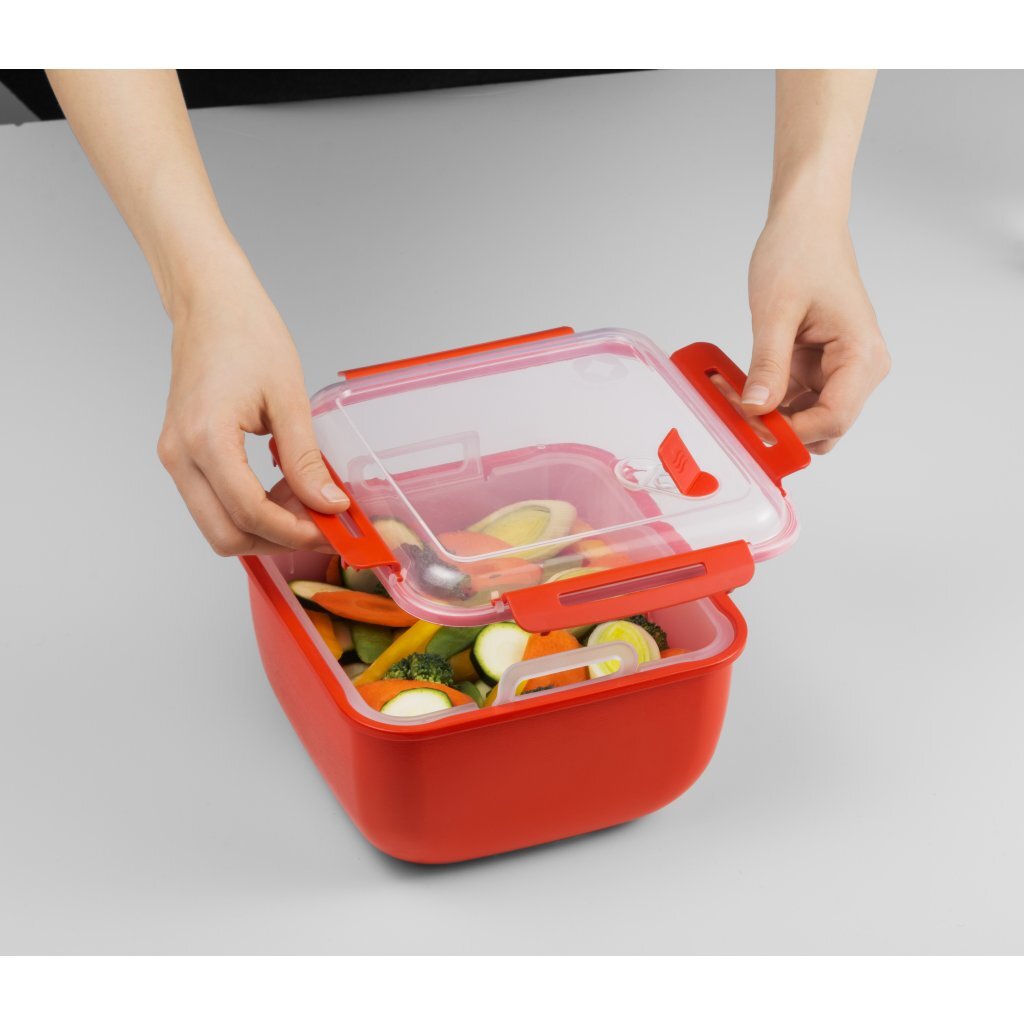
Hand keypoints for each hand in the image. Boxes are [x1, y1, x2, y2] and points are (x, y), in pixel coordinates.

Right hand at [156, 267, 348, 554]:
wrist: (210, 303)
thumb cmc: (246, 334)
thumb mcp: (289, 399)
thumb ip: (306, 460)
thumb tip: (328, 504)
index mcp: (206, 438)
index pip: (249, 512)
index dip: (294, 531)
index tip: (330, 529)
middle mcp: (180, 454)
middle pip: (225, 535)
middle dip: (276, 540)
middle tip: (320, 525)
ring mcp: (176, 456)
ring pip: (218, 524)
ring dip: (264, 527)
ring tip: (305, 504)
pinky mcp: (182, 454)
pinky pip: (214, 501)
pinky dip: (249, 509)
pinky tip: (283, 490)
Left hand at [745, 205, 889, 454]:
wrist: (806, 224)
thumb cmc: (801, 253)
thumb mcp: (776, 311)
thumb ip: (768, 364)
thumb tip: (756, 409)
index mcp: (862, 355)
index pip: (834, 419)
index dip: (793, 433)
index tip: (751, 431)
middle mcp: (860, 368)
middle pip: (824, 428)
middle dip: (780, 429)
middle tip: (734, 417)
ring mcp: (840, 370)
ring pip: (806, 419)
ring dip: (769, 417)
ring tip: (729, 397)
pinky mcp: (818, 367)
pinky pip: (793, 400)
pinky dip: (767, 400)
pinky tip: (738, 387)